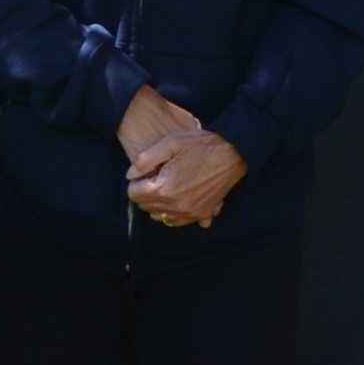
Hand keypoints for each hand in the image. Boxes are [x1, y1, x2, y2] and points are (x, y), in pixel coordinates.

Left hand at [125, 125, 248, 229]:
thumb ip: (145, 160)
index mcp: (164, 189)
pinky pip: (179, 222)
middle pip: (146, 207)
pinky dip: (175, 213)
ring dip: (159, 204)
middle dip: (145, 192)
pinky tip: (181, 197)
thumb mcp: (170, 143)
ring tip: (168, 185)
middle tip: (156, 176)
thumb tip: (130, 175)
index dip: (136, 181)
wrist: (234, 152)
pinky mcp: (203, 214)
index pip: (134, 195)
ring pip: (161, 217)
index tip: (146, 172)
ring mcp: (191, 213)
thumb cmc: (201, 145)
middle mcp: (176, 206)